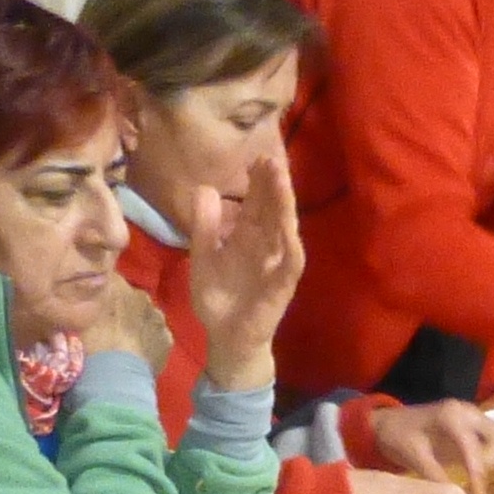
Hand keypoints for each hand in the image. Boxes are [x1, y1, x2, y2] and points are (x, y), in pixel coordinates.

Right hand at [83, 276, 171, 368]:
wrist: (114, 376)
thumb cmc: (86, 343)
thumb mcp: (72, 317)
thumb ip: (79, 302)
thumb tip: (80, 296)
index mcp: (116, 283)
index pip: (108, 280)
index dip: (101, 294)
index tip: (93, 306)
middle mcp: (140, 294)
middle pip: (129, 298)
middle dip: (121, 310)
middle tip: (107, 329)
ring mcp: (157, 317)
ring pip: (145, 317)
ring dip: (137, 326)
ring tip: (122, 346)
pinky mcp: (167, 339)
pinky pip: (156, 337)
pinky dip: (149, 344)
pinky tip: (137, 357)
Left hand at [185, 148, 305, 390]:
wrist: (225, 336)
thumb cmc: (218, 297)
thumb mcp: (203, 256)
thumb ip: (204, 225)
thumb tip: (203, 187)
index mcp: (249, 235)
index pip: (257, 202)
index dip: (257, 180)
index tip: (254, 156)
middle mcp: (267, 244)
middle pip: (273, 208)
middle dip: (273, 183)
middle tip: (271, 156)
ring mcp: (277, 262)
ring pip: (284, 228)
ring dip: (285, 205)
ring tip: (281, 180)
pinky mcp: (282, 284)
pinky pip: (289, 263)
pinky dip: (290, 246)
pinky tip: (289, 230)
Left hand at [365, 398, 493, 491]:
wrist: (389, 423)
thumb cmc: (399, 437)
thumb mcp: (414, 457)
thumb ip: (435, 475)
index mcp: (452, 417)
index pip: (474, 447)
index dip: (479, 472)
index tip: (479, 493)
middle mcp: (468, 412)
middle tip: (487, 482)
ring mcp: (474, 414)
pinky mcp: (476, 422)